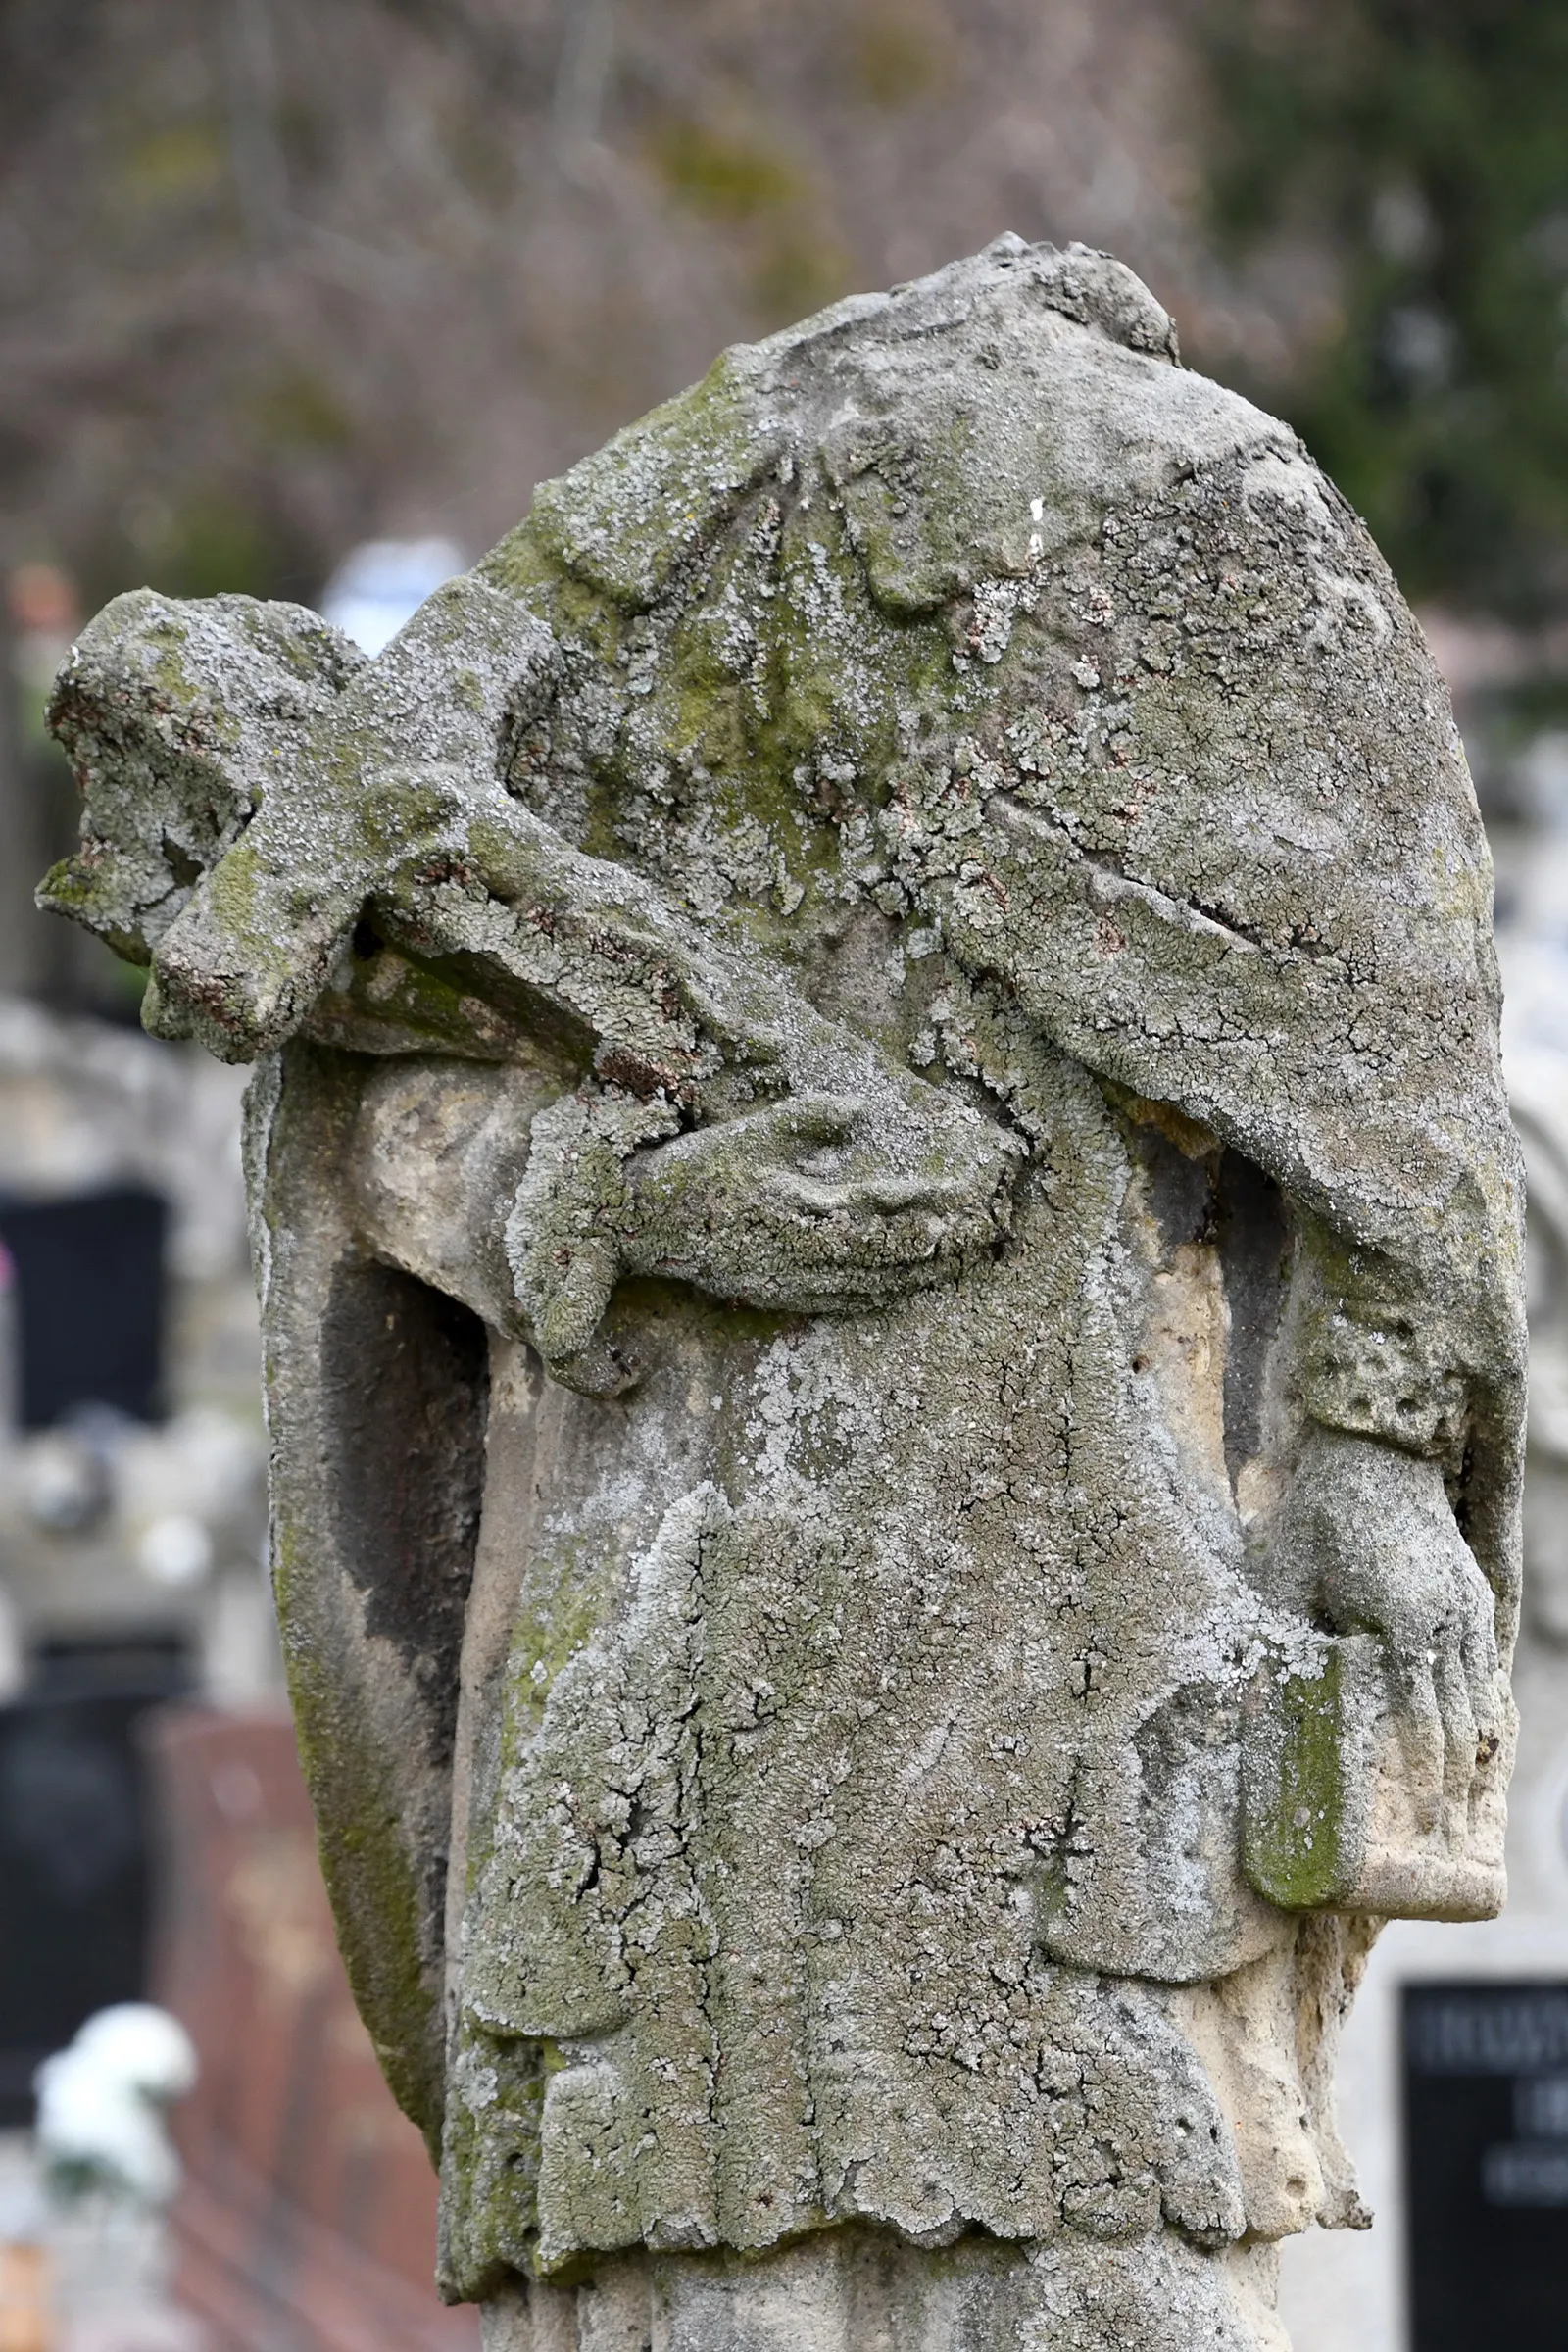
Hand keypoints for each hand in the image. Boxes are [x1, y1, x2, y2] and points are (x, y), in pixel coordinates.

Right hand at [504, 1083, 1020, 1389]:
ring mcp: (788, 1281)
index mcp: (793, 1213)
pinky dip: (884, 1294)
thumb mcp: (745, 1132)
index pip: (875, 1218)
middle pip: (885, 1259)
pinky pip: (842, 1301)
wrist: (636, 1226)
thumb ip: (803, 1119)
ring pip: (871, 1285)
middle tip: (989, 1233)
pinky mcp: (777, 1293)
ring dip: (921, 1274)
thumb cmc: (690, 1171)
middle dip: (940, 1247)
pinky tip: (908, 1287)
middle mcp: (796, 1257)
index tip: (964, 1201)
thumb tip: (856, 1107)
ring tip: (965, 1260)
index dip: (922, 1212)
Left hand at [1259, 1427, 1504, 1827]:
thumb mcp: (1287, 1576)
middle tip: (1439, 1838)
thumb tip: (1244, 1709)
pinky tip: (1473, 1747)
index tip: (1418, 1827)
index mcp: (1404, 1622)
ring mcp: (1468, 1608)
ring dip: (1473, 1757)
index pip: (1422, 1723)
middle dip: (1453, 1786)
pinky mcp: (1474, 1595)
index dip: (1422, 1781)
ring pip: (1481, 1701)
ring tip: (1459, 1808)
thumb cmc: (1321, 1511)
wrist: (1378, 1447)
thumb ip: (1277, 1640)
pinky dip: (1483, 1713)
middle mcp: (1448, 1621)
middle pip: (1461, 1725)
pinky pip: (1484, 1669)